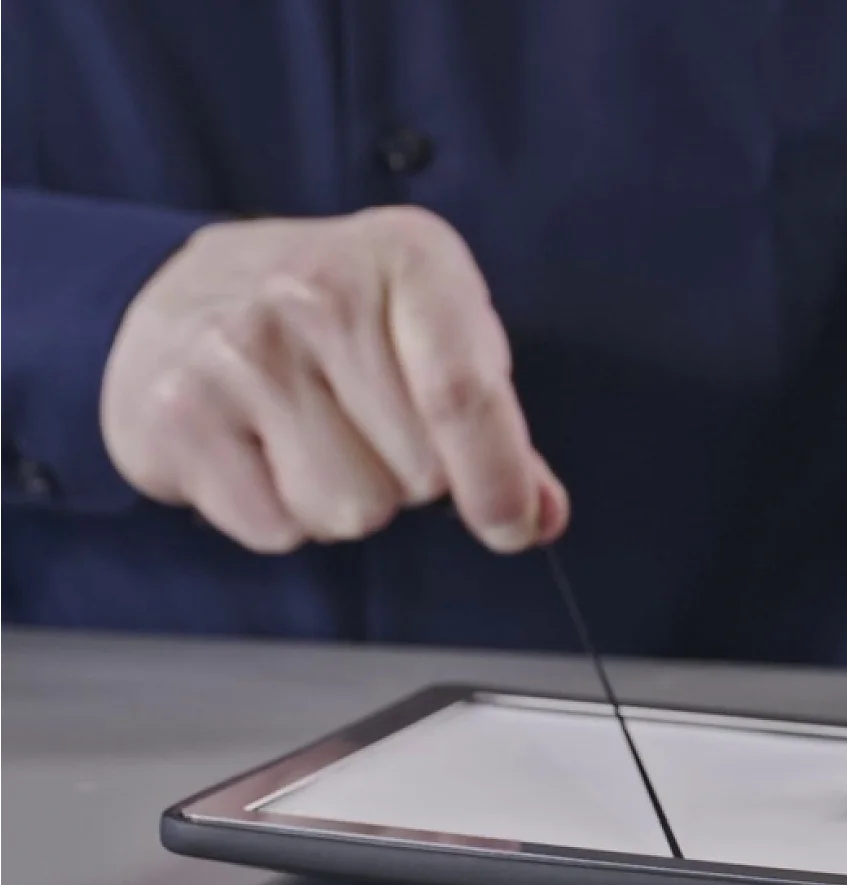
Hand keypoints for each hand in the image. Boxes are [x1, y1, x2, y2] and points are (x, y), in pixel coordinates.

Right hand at [102, 205, 566, 552]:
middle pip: (417, 474)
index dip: (496, 479)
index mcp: (409, 258)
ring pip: (348, 513)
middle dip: (412, 477)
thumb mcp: (438, 333)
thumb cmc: (344, 318)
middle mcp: (314, 292)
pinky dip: (281, 514)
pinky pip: (277, 530)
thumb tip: (539, 517)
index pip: (463, 394)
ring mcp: (236, 351)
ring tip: (314, 435)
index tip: (512, 526)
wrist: (187, 289)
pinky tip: (261, 452)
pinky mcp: (173, 415)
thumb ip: (498, 429)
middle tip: (368, 424)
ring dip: (346, 500)